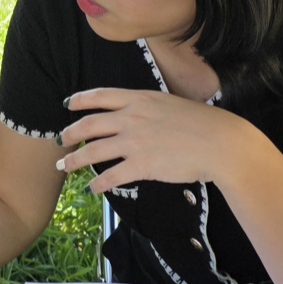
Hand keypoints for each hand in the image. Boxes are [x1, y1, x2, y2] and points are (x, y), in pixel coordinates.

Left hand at [55, 87, 257, 192]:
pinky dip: (97, 184)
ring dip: (75, 160)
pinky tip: (92, 188)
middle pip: (89, 124)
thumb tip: (135, 117)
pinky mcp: (142, 165)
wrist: (222, 143)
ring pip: (93, 152)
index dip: (80, 100)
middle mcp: (132, 117)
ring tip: (64, 167)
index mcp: (141, 99)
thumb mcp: (171, 104)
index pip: (101, 96)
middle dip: (70, 133)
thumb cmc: (203, 124)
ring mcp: (135, 141)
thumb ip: (149, 109)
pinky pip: (111, 176)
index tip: (68, 104)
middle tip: (60, 141)